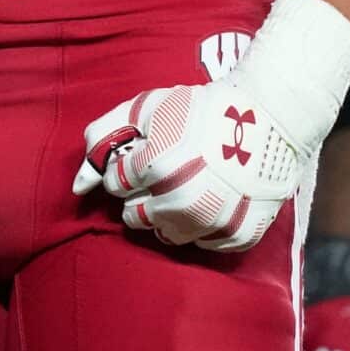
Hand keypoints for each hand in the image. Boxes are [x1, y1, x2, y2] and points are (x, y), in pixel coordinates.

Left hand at [73, 79, 306, 251]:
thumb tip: (77, 184)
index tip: (147, 154)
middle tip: (165, 172)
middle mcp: (180, 200)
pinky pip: (203, 244)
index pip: (115, 184)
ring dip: (167, 214)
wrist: (271, 116)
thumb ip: (106, 134)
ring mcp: (211, 222)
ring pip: (166, 235)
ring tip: (185, 187)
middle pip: (135, 216)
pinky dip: (202, 226)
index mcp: (155, 166)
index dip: (127, 167)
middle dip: (141, 195)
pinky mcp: (237, 235)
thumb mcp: (151, 106)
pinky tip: (211, 200)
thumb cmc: (204, 108)